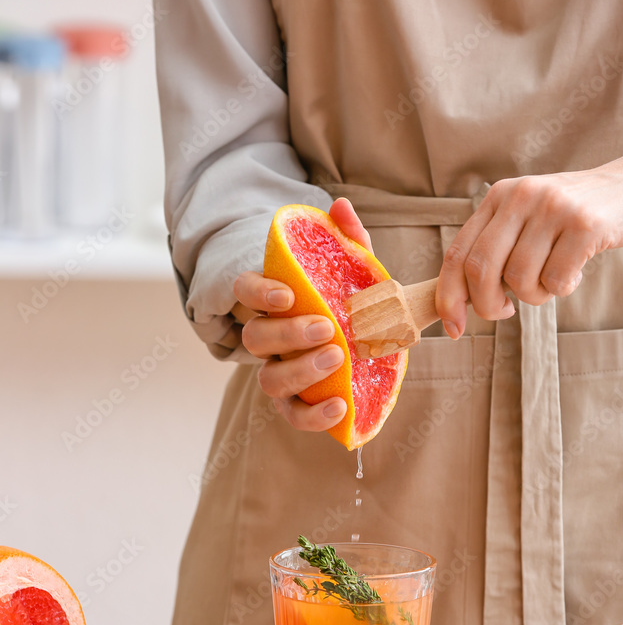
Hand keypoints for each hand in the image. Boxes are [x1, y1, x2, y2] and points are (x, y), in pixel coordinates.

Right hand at [234, 197, 371, 430]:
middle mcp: (269, 339)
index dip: (260, 293)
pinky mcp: (298, 403)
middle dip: (287, 334)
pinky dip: (312, 416)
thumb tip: (341, 207)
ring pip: (268, 380)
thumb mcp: (354, 267)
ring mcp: (280, 372)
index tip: (288, 296)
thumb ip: (349, 239)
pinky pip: (294, 415)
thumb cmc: (352, 298)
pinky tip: (339, 408)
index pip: (246, 291)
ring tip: (336, 360)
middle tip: (326, 329)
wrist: (373, 338)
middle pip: (256, 337)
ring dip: (298, 372)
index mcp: (275, 301)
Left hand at [436, 134, 622, 338]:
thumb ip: (497, 249)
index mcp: (500, 197)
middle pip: (480, 270)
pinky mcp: (585, 224)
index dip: (448, 297)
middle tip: (506, 313)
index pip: (457, 253)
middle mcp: (521, 196)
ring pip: (519, 280)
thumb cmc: (578, 217)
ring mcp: (553, 207)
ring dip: (535, 296)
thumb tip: (461, 302)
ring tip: (554, 278)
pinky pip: (555, 280)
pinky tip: (576, 272)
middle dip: (487, 306)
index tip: (452, 328)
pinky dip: (563, 288)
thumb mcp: (530, 220)